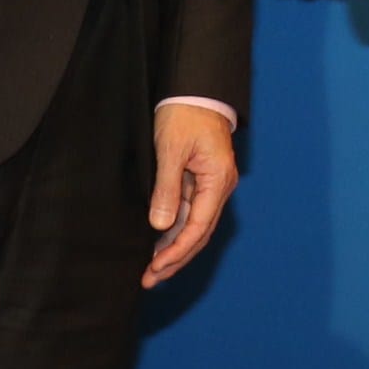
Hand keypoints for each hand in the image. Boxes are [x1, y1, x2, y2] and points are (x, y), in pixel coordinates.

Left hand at [144, 102, 236, 287]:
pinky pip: (188, 212)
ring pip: (194, 226)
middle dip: (175, 258)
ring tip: (152, 270)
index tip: (155, 267)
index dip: (176, 250)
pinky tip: (158, 243)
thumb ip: (167, 188)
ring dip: (174, 248)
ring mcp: (210, 185)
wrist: (194, 88)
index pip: (198, 227)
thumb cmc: (184, 114)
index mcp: (217, 180)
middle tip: (150, 279)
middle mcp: (219, 187)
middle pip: (199, 233)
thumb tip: (160, 226)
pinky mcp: (200, 180)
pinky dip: (174, 230)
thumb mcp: (171, 149)